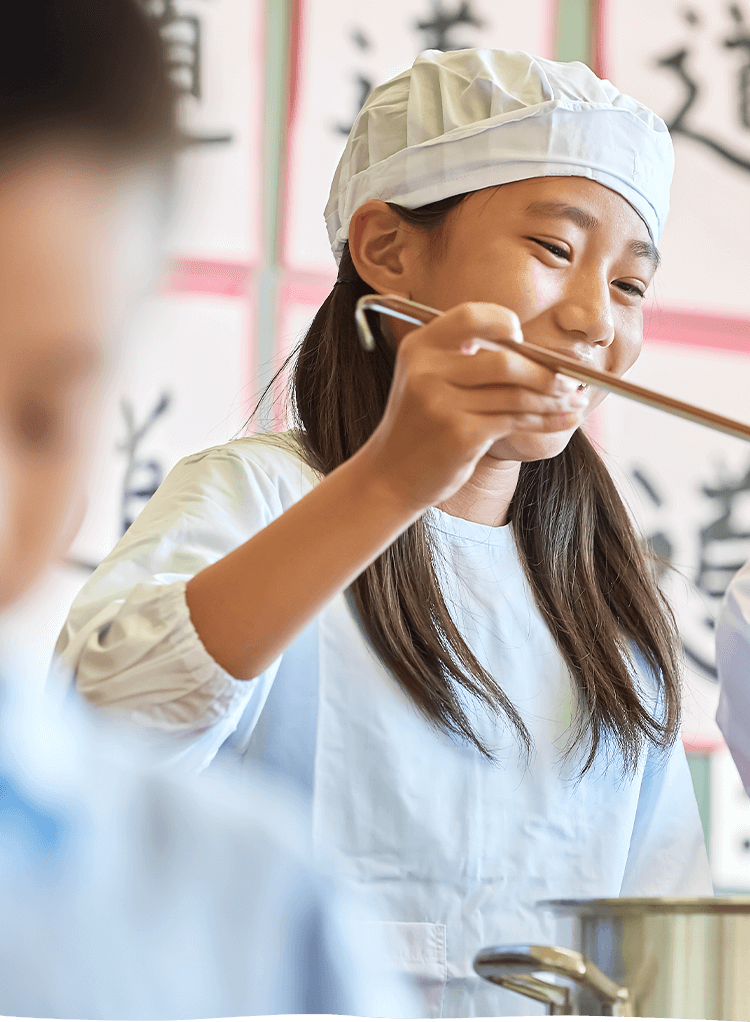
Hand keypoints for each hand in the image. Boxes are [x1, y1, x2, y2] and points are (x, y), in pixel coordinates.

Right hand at [361, 302, 586, 511]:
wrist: (391, 475)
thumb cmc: (421, 426)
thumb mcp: (431, 381)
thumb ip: (471, 362)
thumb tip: (543, 356)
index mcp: (420, 346)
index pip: (473, 317)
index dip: (505, 324)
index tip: (524, 343)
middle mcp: (427, 370)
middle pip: (505, 360)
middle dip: (545, 372)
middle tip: (567, 381)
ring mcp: (442, 404)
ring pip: (516, 394)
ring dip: (552, 398)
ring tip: (572, 401)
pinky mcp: (460, 434)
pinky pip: (516, 420)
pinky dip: (547, 420)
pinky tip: (564, 419)